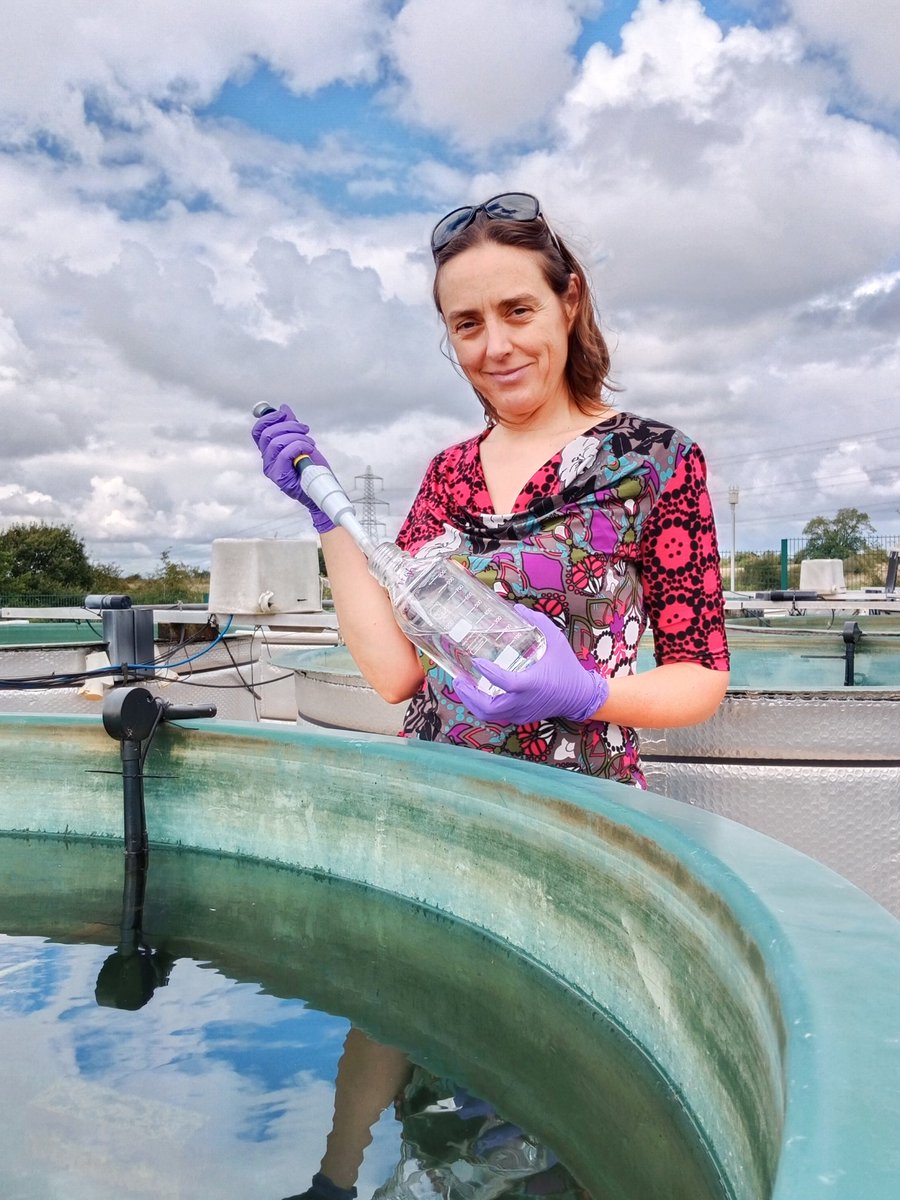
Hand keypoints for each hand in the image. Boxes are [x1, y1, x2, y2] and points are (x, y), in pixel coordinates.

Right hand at [251, 404, 334, 533]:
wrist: (323, 490)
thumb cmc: (313, 468)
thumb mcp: (302, 441)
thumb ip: (292, 426)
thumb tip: (284, 409)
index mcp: (269, 451)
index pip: (258, 431)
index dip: (269, 418)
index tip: (284, 413)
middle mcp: (267, 460)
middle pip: (267, 433)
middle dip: (288, 425)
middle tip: (305, 429)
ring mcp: (272, 470)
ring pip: (276, 442)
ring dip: (297, 437)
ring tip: (310, 443)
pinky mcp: (280, 477)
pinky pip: (284, 453)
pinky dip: (299, 446)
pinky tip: (309, 450)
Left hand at [454, 606, 608, 725]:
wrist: (580, 697)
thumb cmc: (568, 668)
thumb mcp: (556, 641)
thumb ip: (538, 622)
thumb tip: (517, 608)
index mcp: (532, 684)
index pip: (506, 683)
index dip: (489, 673)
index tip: (477, 661)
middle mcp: (524, 702)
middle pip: (489, 708)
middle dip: (469, 696)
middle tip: (459, 679)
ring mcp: (521, 713)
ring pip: (490, 715)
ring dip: (472, 703)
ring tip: (463, 686)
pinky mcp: (521, 718)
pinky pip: (497, 716)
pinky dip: (483, 707)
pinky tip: (477, 693)